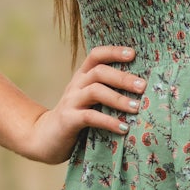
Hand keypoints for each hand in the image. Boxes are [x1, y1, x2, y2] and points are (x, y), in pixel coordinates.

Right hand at [17, 44, 144, 163]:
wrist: (45, 138)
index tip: (133, 54)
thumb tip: (143, 90)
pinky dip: (109, 121)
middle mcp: (76, 85)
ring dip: (118, 99)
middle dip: (123, 78)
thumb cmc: (77, 118)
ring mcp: (71, 101)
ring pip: (95, 91)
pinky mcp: (69, 120)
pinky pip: (90, 116)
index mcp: (82, 77)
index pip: (96, 55)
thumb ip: (108, 92)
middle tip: (143, 87)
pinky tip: (123, 128)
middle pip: (99, 71)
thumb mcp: (91, 101)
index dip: (114, 52)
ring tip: (137, 108)